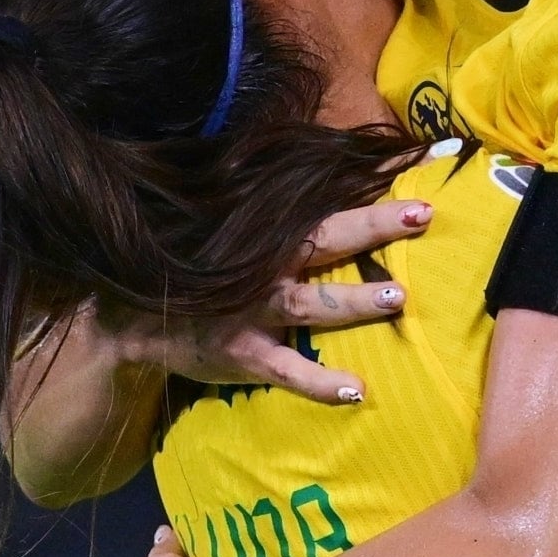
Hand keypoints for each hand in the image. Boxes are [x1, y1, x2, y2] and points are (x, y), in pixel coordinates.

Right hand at [99, 199, 428, 405]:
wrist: (136, 323)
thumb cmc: (198, 273)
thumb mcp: (226, 234)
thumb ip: (272, 218)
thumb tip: (328, 177)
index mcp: (263, 235)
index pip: (322, 203)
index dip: (368, 185)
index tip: (420, 167)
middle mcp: (261, 268)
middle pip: (322, 240)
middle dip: (371, 226)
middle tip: (422, 215)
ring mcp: (251, 313)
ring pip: (308, 304)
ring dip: (352, 301)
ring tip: (396, 298)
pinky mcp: (243, 355)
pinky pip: (286, 370)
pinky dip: (320, 383)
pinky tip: (356, 389)